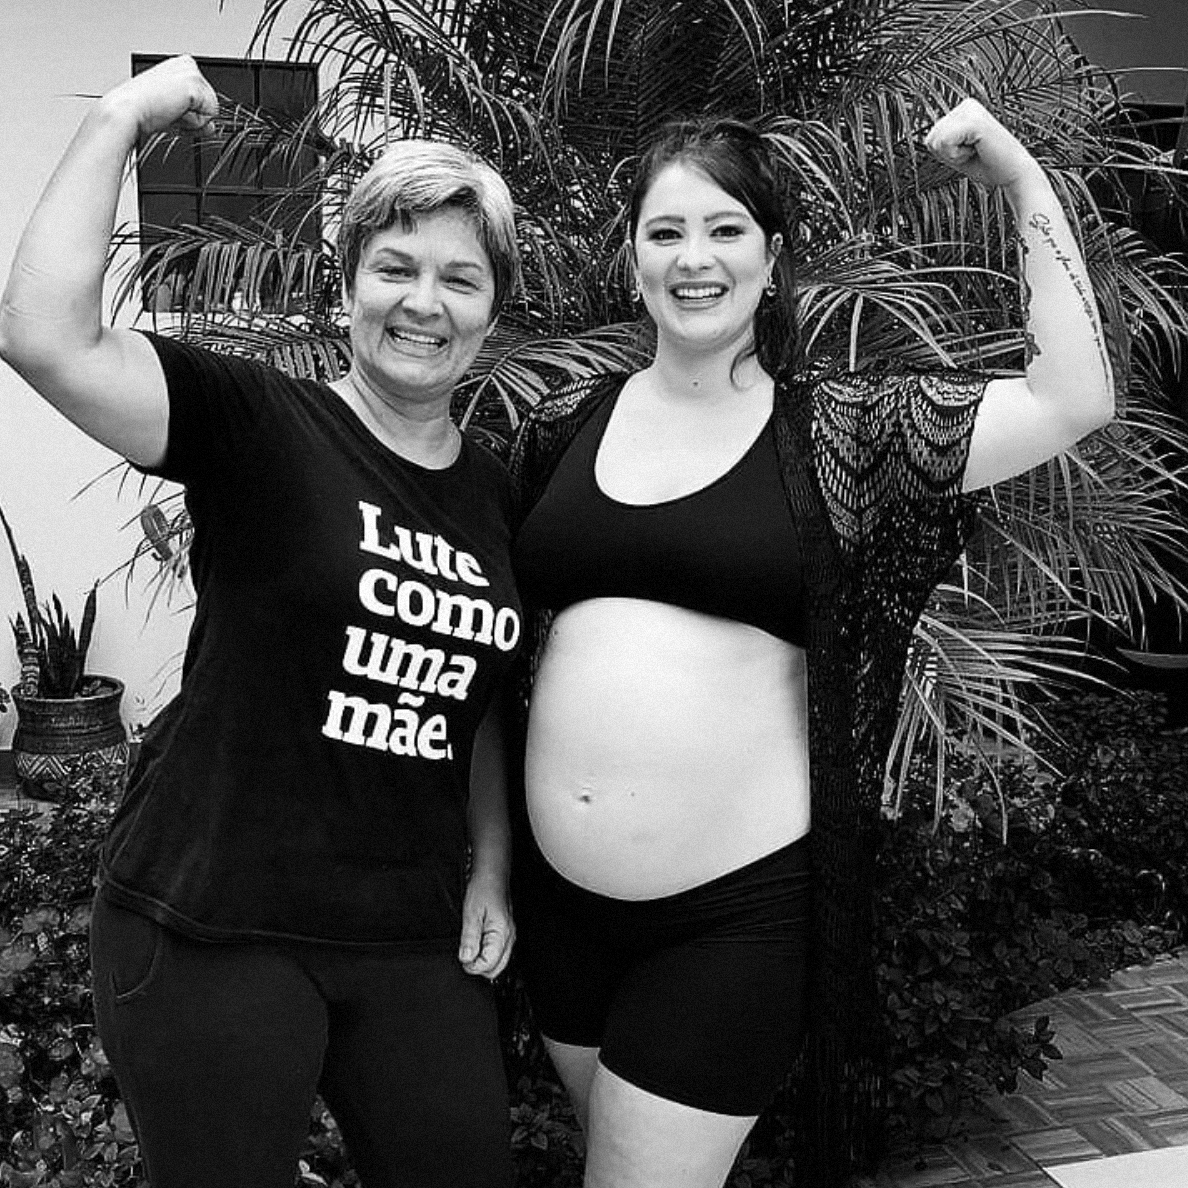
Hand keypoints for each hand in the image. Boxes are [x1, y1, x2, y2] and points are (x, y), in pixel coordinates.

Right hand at [99, 55, 218, 138]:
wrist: (128, 110)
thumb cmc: (142, 109)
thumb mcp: (175, 112)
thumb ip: (196, 117)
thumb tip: (212, 128)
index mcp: (181, 66)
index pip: (205, 100)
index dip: (191, 113)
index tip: (170, 109)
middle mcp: (188, 65)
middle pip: (211, 105)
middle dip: (194, 117)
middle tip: (169, 111)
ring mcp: (192, 73)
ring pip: (211, 112)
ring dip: (192, 121)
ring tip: (169, 112)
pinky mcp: (194, 85)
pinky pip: (209, 117)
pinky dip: (193, 122)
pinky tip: (173, 113)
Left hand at [458, 871, 514, 979]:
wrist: (491, 875)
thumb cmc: (483, 889)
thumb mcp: (470, 913)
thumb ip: (469, 938)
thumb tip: (466, 959)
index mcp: (502, 935)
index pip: (489, 965)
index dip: (472, 966)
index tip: (463, 957)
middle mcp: (509, 938)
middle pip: (496, 969)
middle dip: (479, 967)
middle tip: (465, 954)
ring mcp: (508, 936)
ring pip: (497, 963)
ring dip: (482, 960)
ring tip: (470, 945)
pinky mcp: (505, 933)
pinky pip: (497, 953)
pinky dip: (486, 953)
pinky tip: (477, 942)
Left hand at [925, 98, 1044, 193]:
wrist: (1012, 173)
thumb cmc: (987, 164)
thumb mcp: (956, 151)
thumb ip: (940, 141)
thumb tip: (922, 138)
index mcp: (963, 109)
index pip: (930, 137)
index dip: (945, 154)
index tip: (968, 152)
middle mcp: (966, 104)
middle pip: (930, 139)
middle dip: (947, 154)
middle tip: (972, 153)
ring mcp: (970, 110)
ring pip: (936, 141)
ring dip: (953, 155)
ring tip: (975, 150)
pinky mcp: (973, 121)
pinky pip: (944, 144)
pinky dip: (957, 155)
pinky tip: (977, 149)